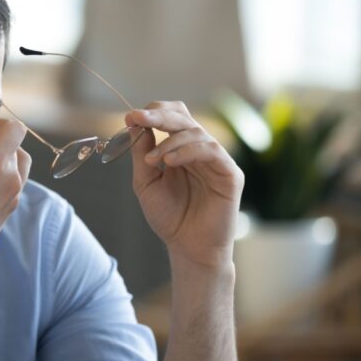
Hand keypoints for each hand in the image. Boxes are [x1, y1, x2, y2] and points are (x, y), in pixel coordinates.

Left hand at [126, 101, 243, 269]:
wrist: (188, 248)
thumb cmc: (169, 218)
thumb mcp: (146, 182)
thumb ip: (142, 153)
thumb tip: (135, 122)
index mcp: (180, 149)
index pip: (172, 118)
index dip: (153, 112)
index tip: (130, 116)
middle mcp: (200, 150)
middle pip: (184, 118)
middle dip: (159, 116)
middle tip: (138, 118)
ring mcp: (217, 160)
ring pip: (196, 132)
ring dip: (169, 141)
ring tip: (152, 160)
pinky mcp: (230, 173)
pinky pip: (211, 150)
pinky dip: (188, 151)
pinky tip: (169, 162)